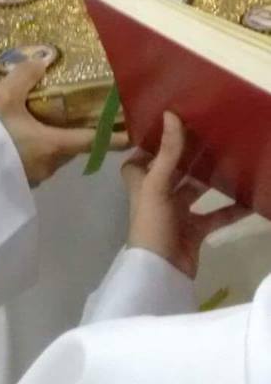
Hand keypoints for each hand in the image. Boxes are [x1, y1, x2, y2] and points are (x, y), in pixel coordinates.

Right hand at [0, 58, 125, 186]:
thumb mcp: (3, 98)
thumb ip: (24, 76)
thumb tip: (42, 60)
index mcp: (55, 144)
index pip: (93, 141)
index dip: (114, 137)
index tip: (133, 135)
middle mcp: (50, 164)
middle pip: (72, 147)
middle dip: (78, 132)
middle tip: (79, 111)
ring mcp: (34, 176)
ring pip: (53, 154)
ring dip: (53, 139)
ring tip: (44, 119)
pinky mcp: (17, 181)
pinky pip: (36, 160)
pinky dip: (36, 147)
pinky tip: (20, 135)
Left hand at [122, 112, 247, 278]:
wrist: (160, 273)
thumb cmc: (152, 223)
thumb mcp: (157, 184)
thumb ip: (168, 152)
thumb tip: (171, 115)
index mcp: (141, 180)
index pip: (143, 154)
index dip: (155, 140)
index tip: (173, 121)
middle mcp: (156, 193)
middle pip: (174, 169)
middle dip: (190, 154)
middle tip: (211, 133)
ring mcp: (175, 212)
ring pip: (195, 190)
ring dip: (211, 178)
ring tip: (231, 158)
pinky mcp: (193, 230)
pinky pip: (214, 216)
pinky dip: (230, 210)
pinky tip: (248, 200)